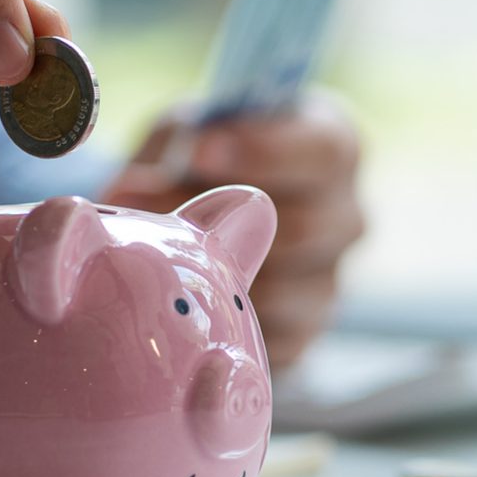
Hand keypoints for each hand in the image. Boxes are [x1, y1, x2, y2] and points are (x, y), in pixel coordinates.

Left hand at [103, 93, 363, 369]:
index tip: (197, 153)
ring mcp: (329, 280)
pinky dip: (220, 326)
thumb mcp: (191, 135)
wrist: (215, 226)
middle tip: (156, 217)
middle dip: (225, 228)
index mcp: (333, 151)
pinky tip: (187, 303)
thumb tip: (131, 193)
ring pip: (283, 293)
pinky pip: (269, 341)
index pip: (325, 153)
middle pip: (307, 230)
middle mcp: (346, 217)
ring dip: (213, 283)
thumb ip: (175, 150)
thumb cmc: (206, 164)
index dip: (264, 153)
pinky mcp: (306, 331)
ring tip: (159, 264)